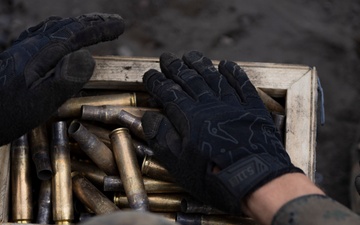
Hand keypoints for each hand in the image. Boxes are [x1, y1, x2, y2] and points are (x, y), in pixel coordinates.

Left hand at [0, 13, 123, 144]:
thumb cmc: (5, 114)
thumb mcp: (39, 102)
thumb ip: (65, 79)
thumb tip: (89, 56)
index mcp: (40, 53)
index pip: (77, 33)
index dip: (100, 28)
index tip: (120, 25)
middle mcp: (32, 45)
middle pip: (67, 26)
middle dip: (93, 23)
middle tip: (114, 22)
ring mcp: (24, 50)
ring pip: (56, 29)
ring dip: (79, 26)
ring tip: (94, 27)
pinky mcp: (19, 57)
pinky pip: (45, 35)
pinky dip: (62, 32)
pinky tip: (61, 37)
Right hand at [141, 51, 302, 213]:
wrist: (255, 181)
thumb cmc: (213, 177)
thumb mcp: (179, 164)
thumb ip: (162, 138)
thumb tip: (149, 117)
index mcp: (190, 117)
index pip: (168, 93)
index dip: (157, 82)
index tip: (149, 74)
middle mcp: (210, 105)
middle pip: (189, 80)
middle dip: (175, 68)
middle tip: (166, 57)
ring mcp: (233, 105)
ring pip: (213, 78)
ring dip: (200, 65)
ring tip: (190, 55)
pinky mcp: (253, 109)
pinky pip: (242, 85)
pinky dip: (234, 73)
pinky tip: (226, 64)